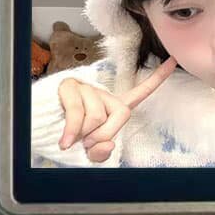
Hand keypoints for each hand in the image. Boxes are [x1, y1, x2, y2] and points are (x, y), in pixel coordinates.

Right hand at [57, 56, 177, 162]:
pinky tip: (65, 143)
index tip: (174, 61)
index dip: (157, 78)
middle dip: (105, 135)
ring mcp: (87, 89)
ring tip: (73, 139)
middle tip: (88, 144)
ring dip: (83, 135)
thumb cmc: (67, 139)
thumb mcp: (89, 152)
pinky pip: (77, 114)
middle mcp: (103, 94)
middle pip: (121, 114)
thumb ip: (102, 153)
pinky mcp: (70, 88)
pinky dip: (71, 133)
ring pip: (96, 117)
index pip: (139, 92)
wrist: (40, 130)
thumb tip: (107, 145)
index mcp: (112, 107)